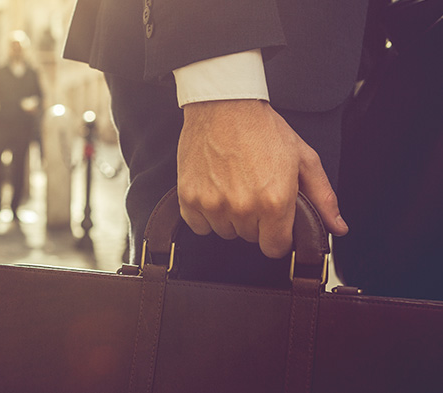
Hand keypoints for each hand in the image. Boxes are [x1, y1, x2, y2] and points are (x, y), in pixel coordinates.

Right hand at [176, 100, 348, 257]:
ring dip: (229, 217)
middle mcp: (243, 207)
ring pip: (224, 232)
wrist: (223, 105)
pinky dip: (204, 214)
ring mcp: (213, 204)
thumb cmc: (263, 129)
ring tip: (233, 186)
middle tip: (254, 190)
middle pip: (250, 238)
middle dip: (255, 221)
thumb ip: (323, 198)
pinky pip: (198, 225)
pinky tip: (213, 191)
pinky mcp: (189, 197)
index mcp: (274, 201)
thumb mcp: (303, 158)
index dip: (277, 236)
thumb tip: (338, 228)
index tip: (274, 222)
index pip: (275, 247)